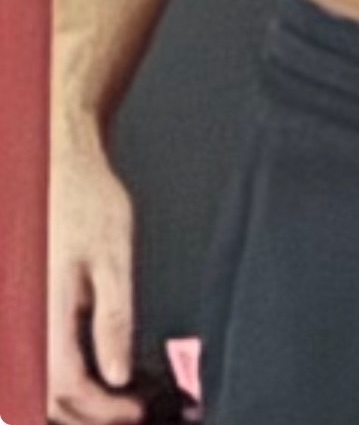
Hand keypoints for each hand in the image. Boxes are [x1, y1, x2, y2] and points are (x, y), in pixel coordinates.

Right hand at [49, 135, 143, 422]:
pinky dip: (60, 380)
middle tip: (130, 412)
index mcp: (43, 313)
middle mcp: (21, 322)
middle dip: (90, 415)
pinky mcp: (21, 313)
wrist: (58, 164)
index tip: (136, 411)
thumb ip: (113, 320)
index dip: (103, 411)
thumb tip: (117, 376)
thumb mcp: (113, 256)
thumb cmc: (87, 200)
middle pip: (47, 398)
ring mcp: (17, 319)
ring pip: (35, 386)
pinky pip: (34, 362)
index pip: (67, 388)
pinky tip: (90, 376)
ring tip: (112, 403)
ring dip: (72, 403)